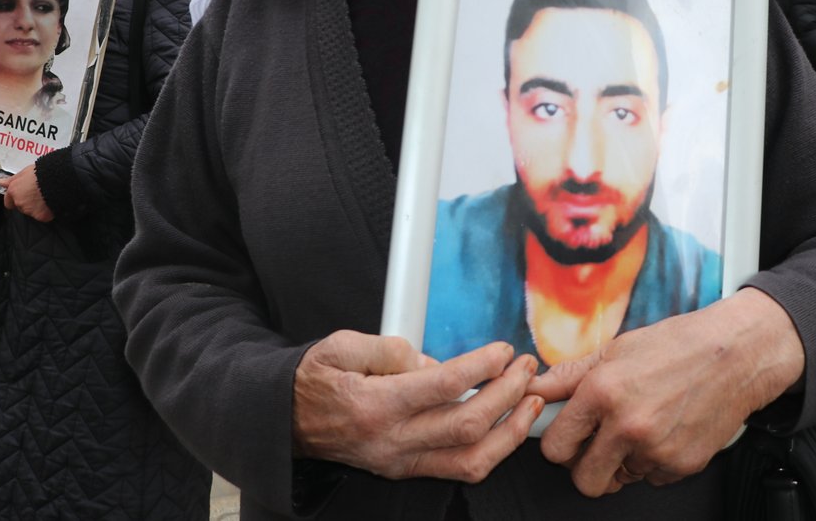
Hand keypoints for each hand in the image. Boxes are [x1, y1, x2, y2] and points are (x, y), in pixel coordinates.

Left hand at [0, 165, 52, 221]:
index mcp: (14, 191)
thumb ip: (12, 180)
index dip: (15, 198)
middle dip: (27, 202)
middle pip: (20, 206)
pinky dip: (46, 211)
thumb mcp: (25, 172)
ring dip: (36, 207)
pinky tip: (50, 202)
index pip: (8, 201)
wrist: (57, 179)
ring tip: (45, 196)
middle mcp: (20, 202)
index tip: (22, 195)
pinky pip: (42, 216)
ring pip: (31, 211)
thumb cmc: (42, 173)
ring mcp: (30, 210)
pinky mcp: (41, 216)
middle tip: (36, 194)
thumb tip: (1, 182)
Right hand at [292, 330, 543, 482]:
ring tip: (530, 401)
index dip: (482, 366)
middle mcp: (392, 440)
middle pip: (467, 424)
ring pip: (471, 460)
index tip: (502, 350)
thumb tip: (431, 359)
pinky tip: (507, 425)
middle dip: (508, 394)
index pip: (444, 385)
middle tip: (526, 367)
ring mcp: (401, 461)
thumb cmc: (313, 379)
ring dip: (511, 431)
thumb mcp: (341, 345)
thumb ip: (389, 348)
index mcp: (376, 404)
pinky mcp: (406, 470)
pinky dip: (492, 449)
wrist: (285, 422)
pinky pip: (459, 469)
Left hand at [532, 288, 804, 496]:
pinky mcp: (682, 465)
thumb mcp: (614, 350)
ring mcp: (657, 450)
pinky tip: (663, 431)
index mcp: (603, 392)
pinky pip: (652, 478)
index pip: (554, 446)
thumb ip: (567, 376)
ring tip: (637, 427)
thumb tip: (531, 387)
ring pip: (619, 479)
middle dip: (585, 465)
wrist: (734, 355)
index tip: (566, 437)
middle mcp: (628, 425)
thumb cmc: (675, 346)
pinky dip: (653, 462)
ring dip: (622, 462)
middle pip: (583, 480)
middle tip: (596, 443)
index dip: (557, 443)